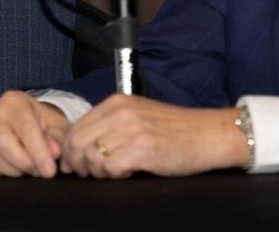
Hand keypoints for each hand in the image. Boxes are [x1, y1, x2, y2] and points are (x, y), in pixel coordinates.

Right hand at [0, 90, 70, 177]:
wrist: (22, 121)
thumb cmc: (40, 125)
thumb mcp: (55, 127)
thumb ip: (57, 140)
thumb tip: (53, 152)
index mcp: (14, 101)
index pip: (26, 128)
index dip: (39, 153)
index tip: (49, 171)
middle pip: (3, 143)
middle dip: (24, 163)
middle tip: (38, 172)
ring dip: (13, 171)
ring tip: (26, 168)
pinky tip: (8, 165)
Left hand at [60, 94, 247, 178]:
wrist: (210, 134)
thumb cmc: (176, 130)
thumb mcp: (138, 117)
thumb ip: (111, 125)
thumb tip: (81, 145)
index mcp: (116, 103)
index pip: (75, 127)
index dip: (69, 150)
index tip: (73, 164)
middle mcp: (120, 112)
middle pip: (76, 142)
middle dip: (76, 163)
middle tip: (86, 174)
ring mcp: (131, 130)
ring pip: (90, 156)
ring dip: (96, 171)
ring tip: (112, 172)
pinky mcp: (142, 149)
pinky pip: (110, 167)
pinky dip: (114, 175)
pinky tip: (128, 172)